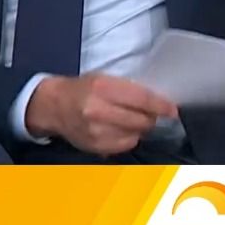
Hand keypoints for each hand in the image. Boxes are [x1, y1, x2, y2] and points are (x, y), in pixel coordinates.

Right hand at [25, 74, 177, 154]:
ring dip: (139, 129)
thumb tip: (157, 103)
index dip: (161, 106)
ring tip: (130, 120)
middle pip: (141, 120)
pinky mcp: (95, 146)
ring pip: (135, 135)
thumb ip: (129, 90)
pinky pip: (125, 145)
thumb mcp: (104, 79)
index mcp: (102, 88)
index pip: (141, 100)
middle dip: (150, 118)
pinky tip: (119, 130)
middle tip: (149, 113)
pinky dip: (128, 138)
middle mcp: (98, 111)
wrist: (53, 106)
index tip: (172, 110)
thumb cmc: (82, 89)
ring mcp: (96, 131)